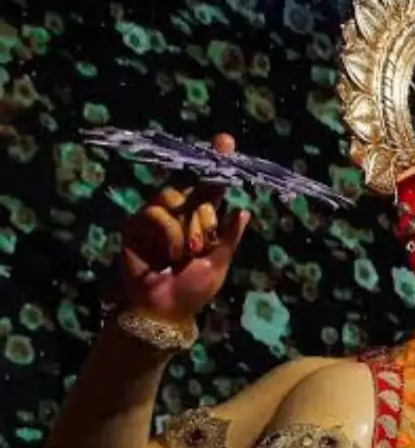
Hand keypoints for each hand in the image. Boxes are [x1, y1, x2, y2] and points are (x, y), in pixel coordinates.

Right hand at [120, 133, 250, 323]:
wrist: (165, 307)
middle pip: (196, 191)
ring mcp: (156, 217)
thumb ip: (229, 236)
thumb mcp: (219, 262)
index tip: (226, 140)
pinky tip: (166, 254)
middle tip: (200, 246)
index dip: (218, 162)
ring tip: (184, 253)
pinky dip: (167, 234)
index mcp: (202, 219)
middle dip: (204, 218)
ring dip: (185, 229)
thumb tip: (245, 211)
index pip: (212, 186)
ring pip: (175, 198)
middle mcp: (180, 213)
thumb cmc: (193, 289)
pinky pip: (156, 212)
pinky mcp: (136, 224)